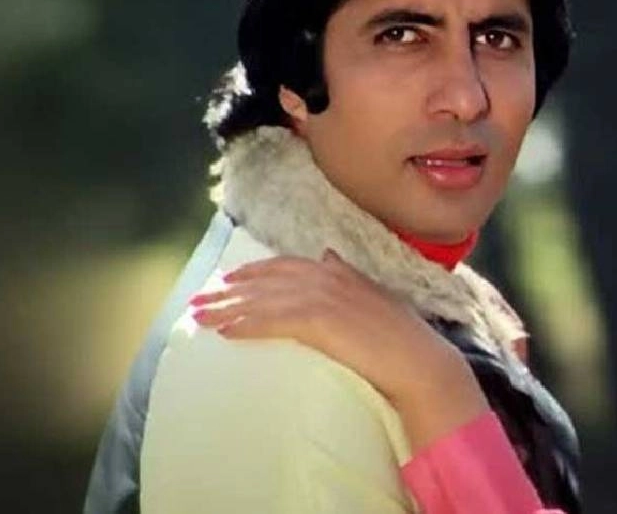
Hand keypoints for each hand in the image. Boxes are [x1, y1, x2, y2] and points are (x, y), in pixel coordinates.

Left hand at [190, 250, 488, 449]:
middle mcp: (327, 277)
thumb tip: (328, 255)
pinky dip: (246, 324)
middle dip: (228, 290)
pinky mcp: (318, 321)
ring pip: (263, 300)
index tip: (227, 280)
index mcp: (339, 271)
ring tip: (199, 319)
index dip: (253, 271)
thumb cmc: (402, 338)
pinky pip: (271, 321)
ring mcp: (323, 297)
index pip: (285, 265)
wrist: (419, 360)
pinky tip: (225, 332)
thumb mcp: (374, 297)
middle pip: (266, 280)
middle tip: (197, 301)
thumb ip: (348, 276)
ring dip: (227, 309)